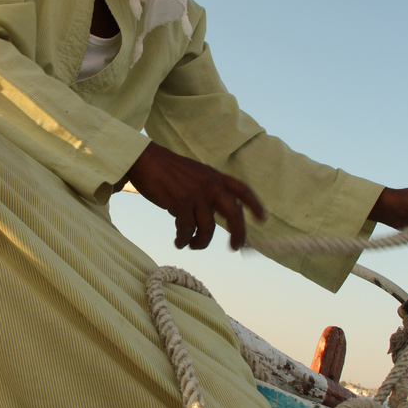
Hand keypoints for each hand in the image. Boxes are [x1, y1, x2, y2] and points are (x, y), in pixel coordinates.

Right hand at [126, 141, 265, 250]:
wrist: (145, 159)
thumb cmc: (167, 170)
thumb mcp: (194, 174)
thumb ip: (207, 190)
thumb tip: (213, 217)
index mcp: (215, 176)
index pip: (242, 190)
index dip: (255, 205)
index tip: (263, 219)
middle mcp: (209, 184)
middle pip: (233, 213)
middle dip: (239, 233)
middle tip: (235, 247)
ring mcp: (196, 193)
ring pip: (208, 227)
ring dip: (201, 242)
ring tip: (192, 245)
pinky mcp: (180, 202)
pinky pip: (187, 229)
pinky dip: (184, 239)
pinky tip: (179, 242)